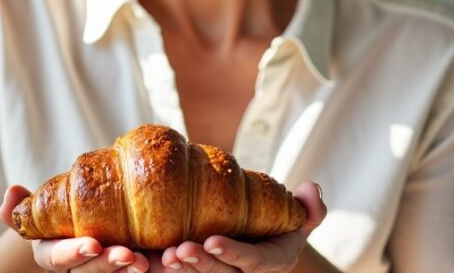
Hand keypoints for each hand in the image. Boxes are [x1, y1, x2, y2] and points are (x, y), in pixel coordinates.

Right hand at [0, 184, 149, 272]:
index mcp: (53, 254)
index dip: (73, 253)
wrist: (92, 220)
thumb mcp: (44, 210)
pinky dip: (157, 267)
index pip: (57, 259)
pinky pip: (139, 271)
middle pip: (91, 272)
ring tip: (148, 262)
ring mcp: (103, 270)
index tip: (91, 243)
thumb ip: (27, 207)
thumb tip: (11, 192)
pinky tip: (170, 259)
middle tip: (129, 256)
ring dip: (131, 271)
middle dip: (109, 266)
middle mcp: (79, 266)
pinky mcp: (126, 268)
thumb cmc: (65, 214)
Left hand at [155, 182, 326, 272]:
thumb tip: (311, 189)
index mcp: (269, 262)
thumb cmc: (283, 228)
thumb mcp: (303, 220)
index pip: (250, 261)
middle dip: (199, 264)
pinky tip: (142, 261)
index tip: (214, 242)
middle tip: (179, 251)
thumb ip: (311, 209)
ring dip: (178, 269)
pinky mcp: (201, 270)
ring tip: (160, 258)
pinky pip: (181, 272)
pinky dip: (162, 268)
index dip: (232, 253)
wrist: (267, 246)